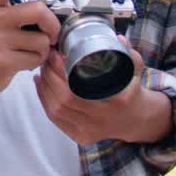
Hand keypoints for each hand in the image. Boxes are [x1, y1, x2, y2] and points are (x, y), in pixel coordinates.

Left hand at [33, 35, 162, 144]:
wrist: (135, 121)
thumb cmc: (131, 92)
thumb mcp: (135, 73)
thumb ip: (129, 55)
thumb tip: (118, 38)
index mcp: (116, 103)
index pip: (78, 90)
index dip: (60, 72)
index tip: (55, 54)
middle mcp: (102, 120)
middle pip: (63, 100)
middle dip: (49, 77)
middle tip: (46, 60)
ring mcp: (90, 131)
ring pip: (56, 110)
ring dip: (44, 88)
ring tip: (42, 70)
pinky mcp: (80, 137)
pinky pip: (55, 120)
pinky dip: (44, 101)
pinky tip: (40, 85)